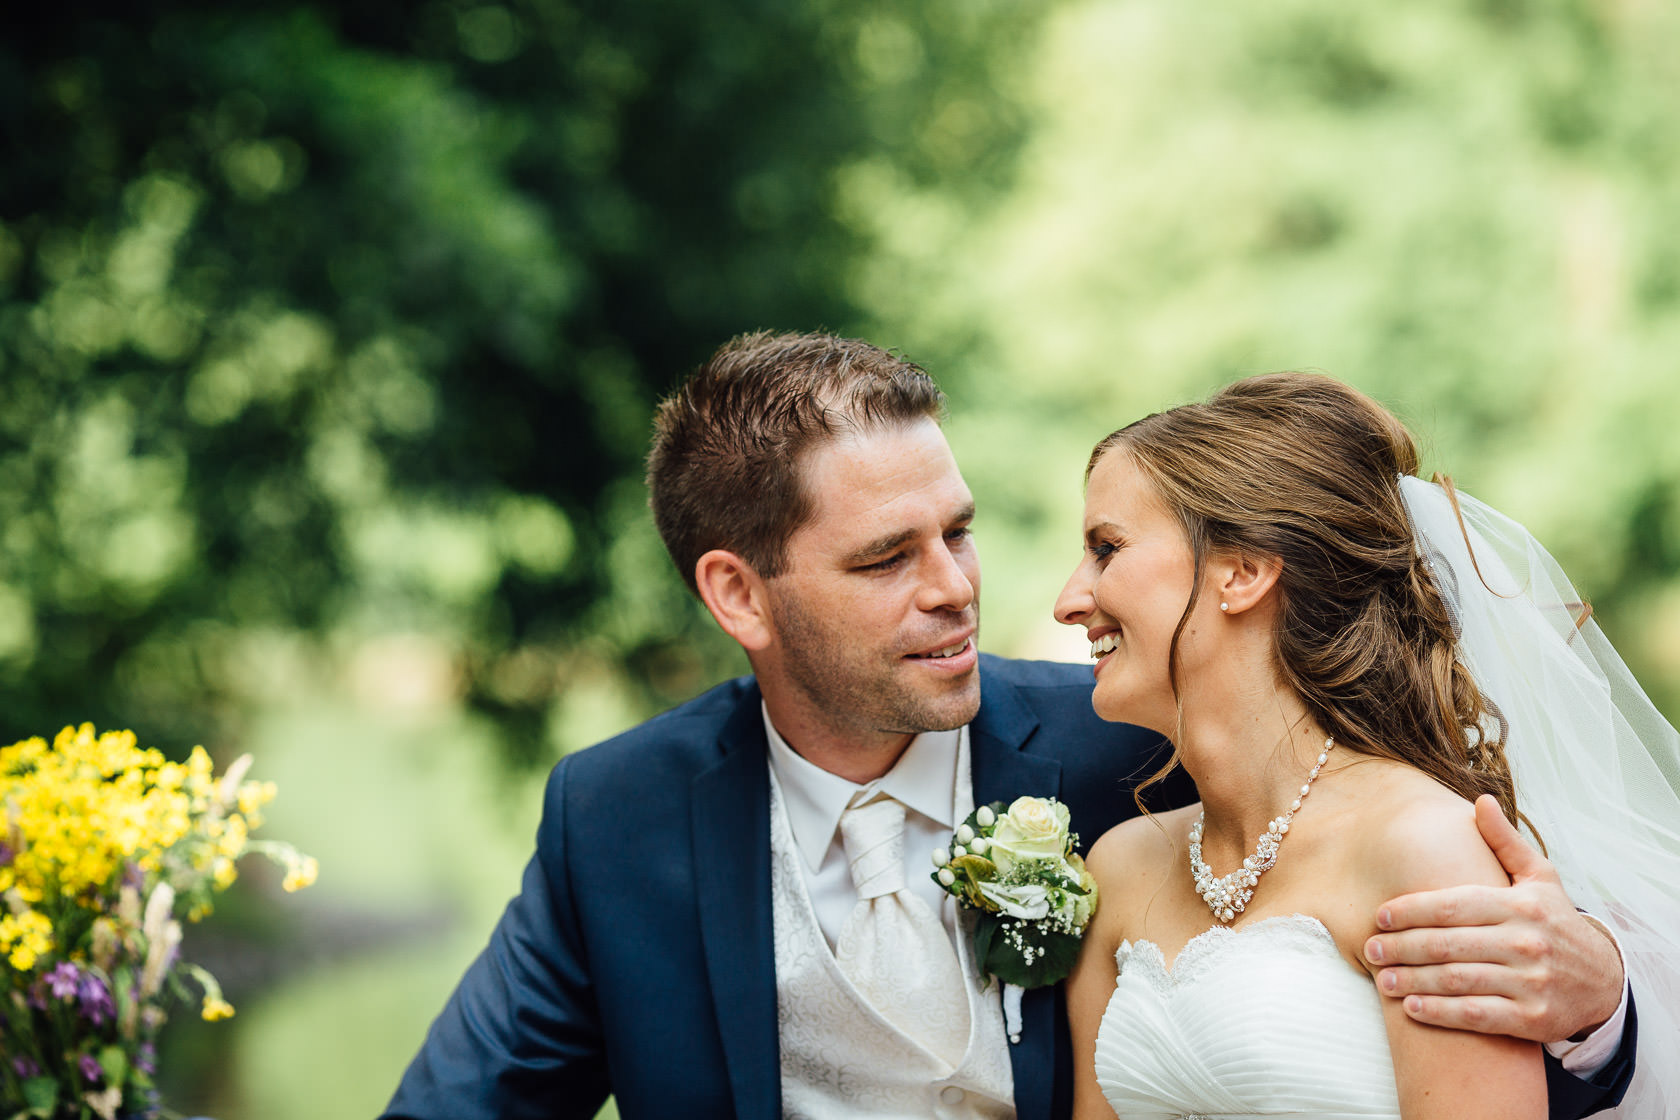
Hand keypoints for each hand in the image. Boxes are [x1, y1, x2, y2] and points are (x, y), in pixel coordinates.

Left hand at [1363, 795, 1624, 1042]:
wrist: (1604, 980)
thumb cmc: (1556, 922)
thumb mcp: (1539, 877)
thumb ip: (1504, 842)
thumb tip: (1480, 800)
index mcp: (1521, 905)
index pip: (1452, 905)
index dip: (1411, 911)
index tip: (1379, 915)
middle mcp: (1527, 942)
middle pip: (1448, 944)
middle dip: (1402, 947)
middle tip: (1370, 949)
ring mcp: (1531, 982)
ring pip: (1458, 981)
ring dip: (1413, 980)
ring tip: (1382, 980)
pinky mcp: (1533, 1019)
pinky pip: (1477, 1016)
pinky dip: (1441, 1013)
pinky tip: (1412, 1007)